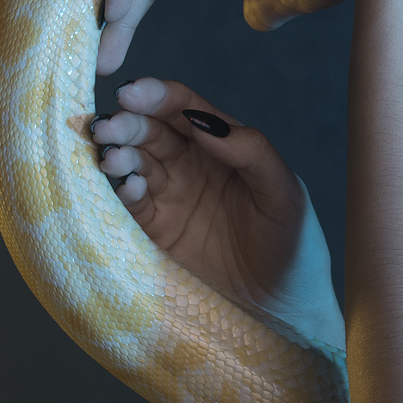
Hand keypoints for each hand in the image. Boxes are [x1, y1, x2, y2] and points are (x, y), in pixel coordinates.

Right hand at [94, 76, 345, 352]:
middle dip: (126, 123)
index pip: (183, 108)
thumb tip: (200, 119)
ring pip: (134, 163)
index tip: (133, 93)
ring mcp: (170, 196)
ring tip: (113, 159)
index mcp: (223, 145)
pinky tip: (127, 187)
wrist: (284, 310)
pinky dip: (122, 190)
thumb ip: (249, 149)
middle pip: (150, 130)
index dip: (156, 95)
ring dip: (118, 155)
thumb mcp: (283, 191)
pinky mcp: (155, 231)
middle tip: (109, 128)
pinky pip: (130, 203)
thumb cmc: (294, 244)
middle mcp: (191, 164)